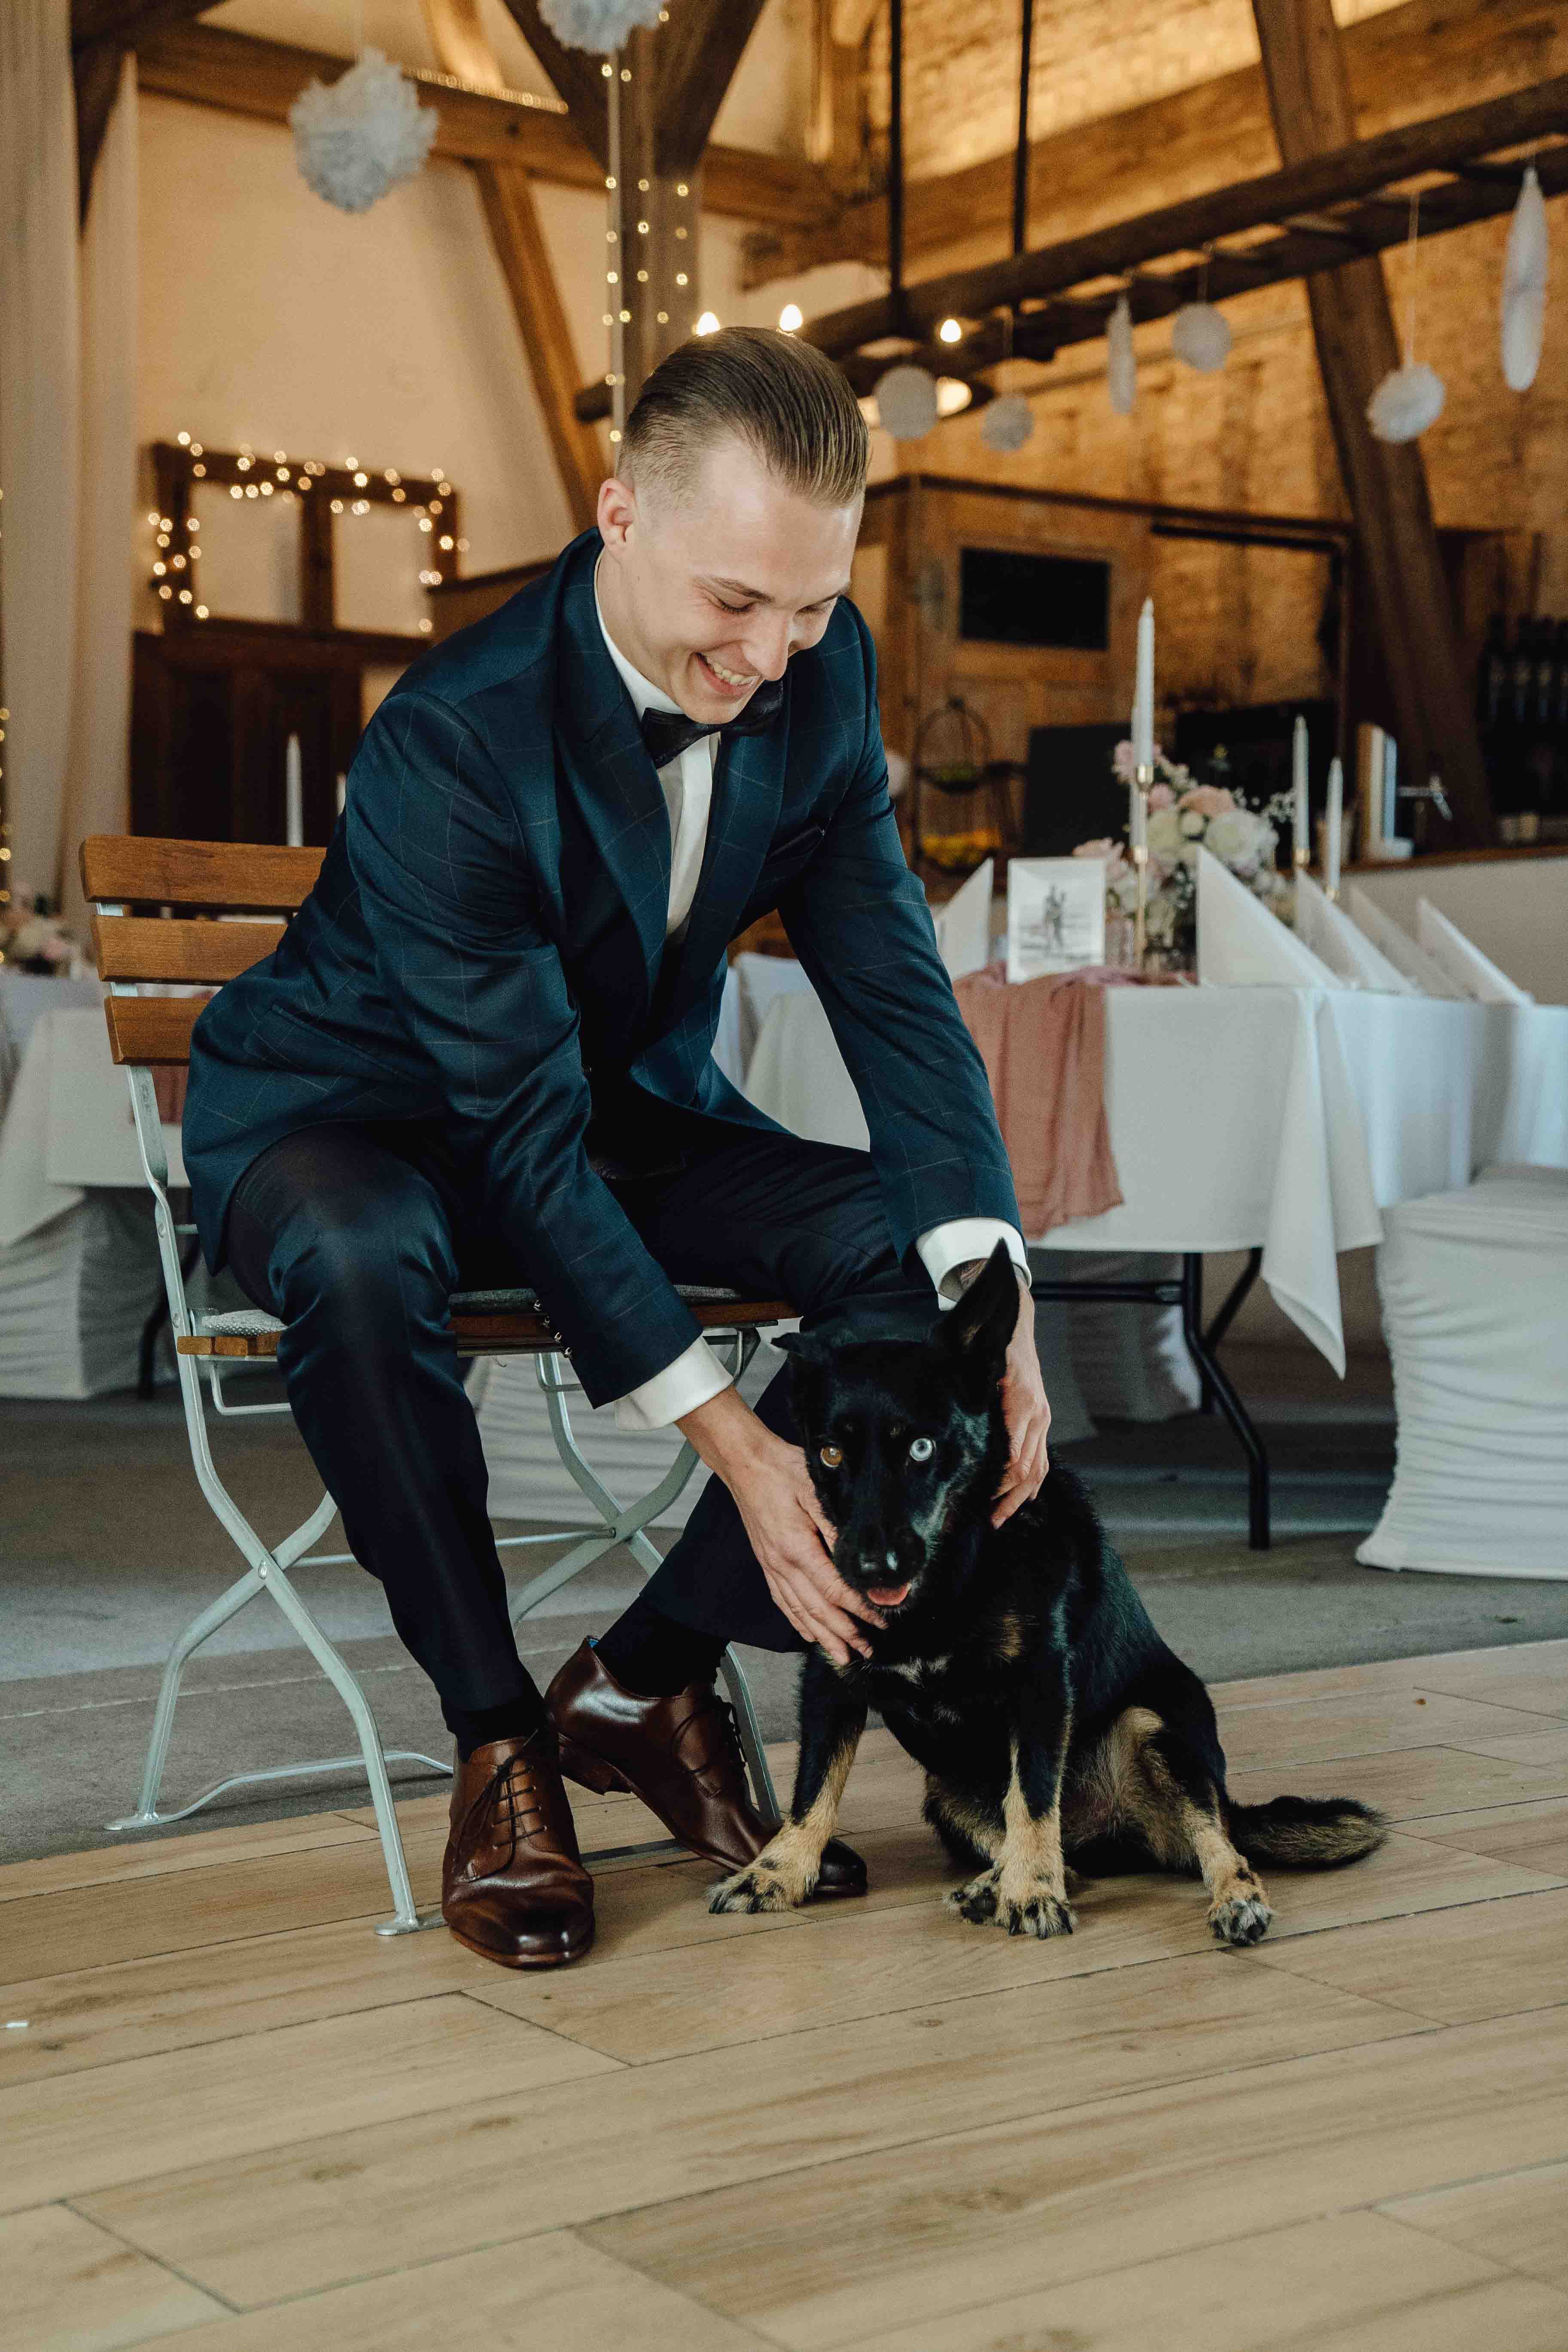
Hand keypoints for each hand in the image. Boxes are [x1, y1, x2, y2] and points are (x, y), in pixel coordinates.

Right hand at [676, 1388, 886, 1666]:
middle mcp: (782, 1564)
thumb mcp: (816, 1491)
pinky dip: (797, 1621)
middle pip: (817, 1610)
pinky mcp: (766, 1562)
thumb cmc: (781, 1470)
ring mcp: (772, 1566)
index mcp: (797, 1548)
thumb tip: (861, 1556)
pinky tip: (808, 1633)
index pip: (834, 1590)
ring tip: (842, 1655)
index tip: (879, 1620)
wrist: (746, 1463)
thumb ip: (837, 1526)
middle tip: (867, 1651)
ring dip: (822, 1636)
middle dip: (844, 1634)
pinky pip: (782, 1600)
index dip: (859, 1609)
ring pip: (799, 1611)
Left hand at [991, 1266, 1050, 1526]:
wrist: (1016, 1327)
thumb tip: (946, 1433)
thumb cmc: (990, 1347)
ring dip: (1018, 1499)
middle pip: (1026, 1470)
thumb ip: (968, 1399)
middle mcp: (1036, 1414)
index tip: (975, 1502)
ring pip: (1038, 1470)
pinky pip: (1042, 1460)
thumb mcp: (975, 1369)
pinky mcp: (1042, 1420)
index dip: (996, 1485)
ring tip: (997, 1520)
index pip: (1012, 1458)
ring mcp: (1043, 1419)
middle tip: (984, 1523)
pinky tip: (1018, 1501)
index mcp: (1019, 1404)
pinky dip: (1032, 1484)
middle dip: (1005, 1500)